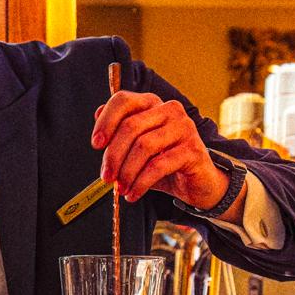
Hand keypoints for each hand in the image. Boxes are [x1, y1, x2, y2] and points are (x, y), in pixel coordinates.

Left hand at [90, 89, 227, 207]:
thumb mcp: (137, 148)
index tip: (96, 145)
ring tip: (121, 188)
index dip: (106, 121)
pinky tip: (133, 194)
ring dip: (127, 171)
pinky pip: (158, 165)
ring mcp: (184, 128)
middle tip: (106, 177)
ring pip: (143, 146)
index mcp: (153, 104)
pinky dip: (141, 183)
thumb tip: (97, 113)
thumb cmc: (164, 164)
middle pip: (131, 126)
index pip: (124, 101)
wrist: (198, 184)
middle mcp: (170, 110)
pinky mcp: (193, 149)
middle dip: (113, 155)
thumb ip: (119, 131)